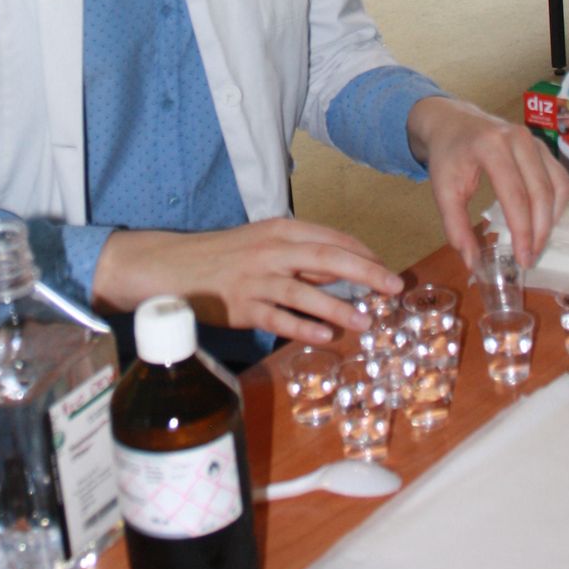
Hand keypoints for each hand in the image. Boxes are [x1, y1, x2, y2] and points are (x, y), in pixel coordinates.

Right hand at [92, 217, 402, 344]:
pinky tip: (325, 338)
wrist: (174, 266)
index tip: (387, 268)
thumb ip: (299, 254)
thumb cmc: (224, 255)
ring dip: (338, 307)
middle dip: (365, 272)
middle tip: (394, 286)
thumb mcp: (263, 243)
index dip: (362, 253)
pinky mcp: (241, 307)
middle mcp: (271, 251)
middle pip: (326, 258)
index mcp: (279, 230)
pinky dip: (302, 328)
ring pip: (304, 291)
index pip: (330, 238)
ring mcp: (256, 279)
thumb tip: (342, 271)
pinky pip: (277, 318)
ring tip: (365, 322)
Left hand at [406, 95, 568, 270]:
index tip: (523, 259)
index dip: (523, 231)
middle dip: (540, 231)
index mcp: (490, 146)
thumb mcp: (443, 190)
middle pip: (541, 192)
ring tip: (537, 243)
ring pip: (558, 186)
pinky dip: (557, 204)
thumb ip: (455, 226)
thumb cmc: (447, 156)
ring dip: (552, 219)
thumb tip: (472, 264)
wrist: (452, 121)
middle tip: (530, 258)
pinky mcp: (542, 147)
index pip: (515, 195)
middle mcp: (518, 140)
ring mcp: (534, 141)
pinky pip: (560, 178)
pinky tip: (544, 222)